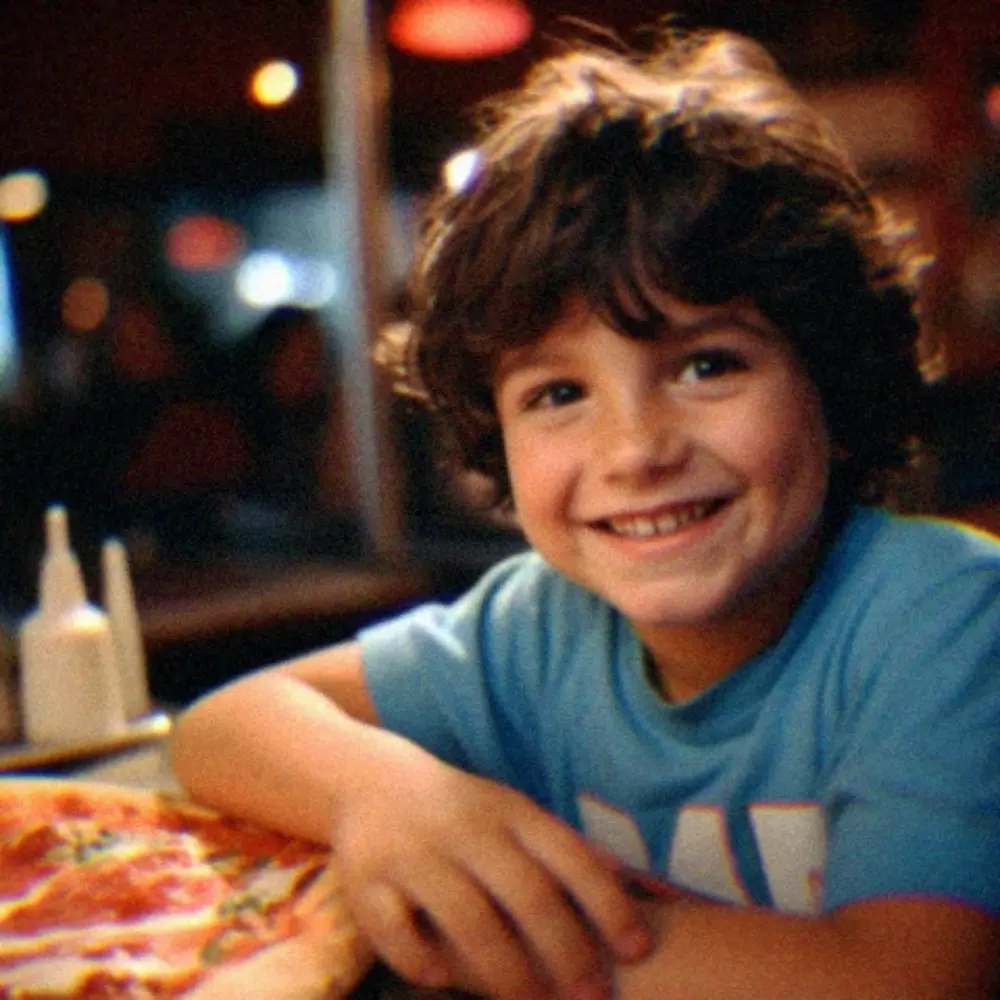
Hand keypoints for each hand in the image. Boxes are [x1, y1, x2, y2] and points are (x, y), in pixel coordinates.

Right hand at [329, 732, 649, 999]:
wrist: (371, 779)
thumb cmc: (462, 809)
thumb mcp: (514, 814)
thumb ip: (565, 847)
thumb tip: (633, 881)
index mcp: (508, 810)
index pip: (568, 856)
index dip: (607, 904)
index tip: (637, 950)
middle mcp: (465, 827)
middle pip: (526, 893)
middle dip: (566, 952)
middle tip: (592, 999)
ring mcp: (414, 851)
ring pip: (467, 917)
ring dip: (505, 970)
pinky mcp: (365, 878)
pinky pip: (393, 928)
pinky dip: (418, 957)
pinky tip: (442, 978)